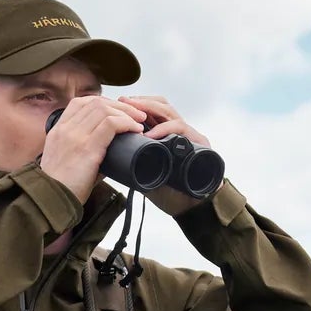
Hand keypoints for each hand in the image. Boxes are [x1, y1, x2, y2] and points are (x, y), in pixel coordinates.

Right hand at [39, 96, 146, 204]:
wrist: (50, 200)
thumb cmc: (61, 187)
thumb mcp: (66, 162)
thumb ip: (85, 152)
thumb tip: (111, 154)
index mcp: (58, 131)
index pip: (80, 103)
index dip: (103, 103)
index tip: (117, 111)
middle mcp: (65, 129)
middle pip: (96, 103)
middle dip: (120, 106)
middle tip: (136, 115)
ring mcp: (75, 136)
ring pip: (105, 110)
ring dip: (127, 113)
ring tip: (139, 122)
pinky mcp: (87, 148)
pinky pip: (111, 124)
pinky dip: (127, 123)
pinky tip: (135, 130)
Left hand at [118, 95, 213, 215]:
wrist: (192, 208)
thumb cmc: (169, 192)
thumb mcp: (146, 174)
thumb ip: (134, 163)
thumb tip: (111, 156)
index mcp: (167, 135)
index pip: (152, 111)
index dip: (136, 105)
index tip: (119, 104)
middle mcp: (180, 132)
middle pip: (161, 106)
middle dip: (141, 102)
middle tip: (124, 103)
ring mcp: (190, 136)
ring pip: (170, 113)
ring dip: (151, 110)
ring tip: (134, 115)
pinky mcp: (200, 143)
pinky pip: (181, 129)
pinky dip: (165, 129)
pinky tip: (150, 135)